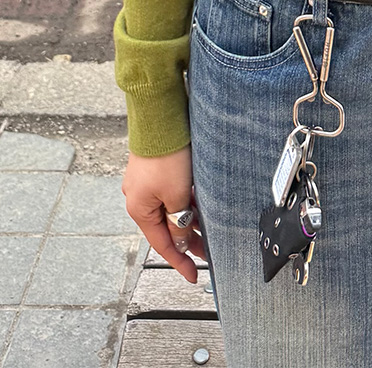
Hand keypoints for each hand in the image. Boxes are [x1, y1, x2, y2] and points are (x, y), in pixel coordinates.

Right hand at [122, 143, 206, 283]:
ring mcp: (145, 184)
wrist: (160, 121)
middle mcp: (138, 198)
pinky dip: (184, 203)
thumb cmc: (166, 156)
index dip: (179, 262)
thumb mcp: (177, 195)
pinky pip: (170, 194)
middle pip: (166, 227)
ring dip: (187, 220)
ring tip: (208, 229)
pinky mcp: (154, 171)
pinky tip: (199, 204)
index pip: (162, 245)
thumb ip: (179, 222)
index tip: (193, 276)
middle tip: (208, 252)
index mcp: (139, 209)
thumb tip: (181, 241)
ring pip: (169, 210)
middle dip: (187, 241)